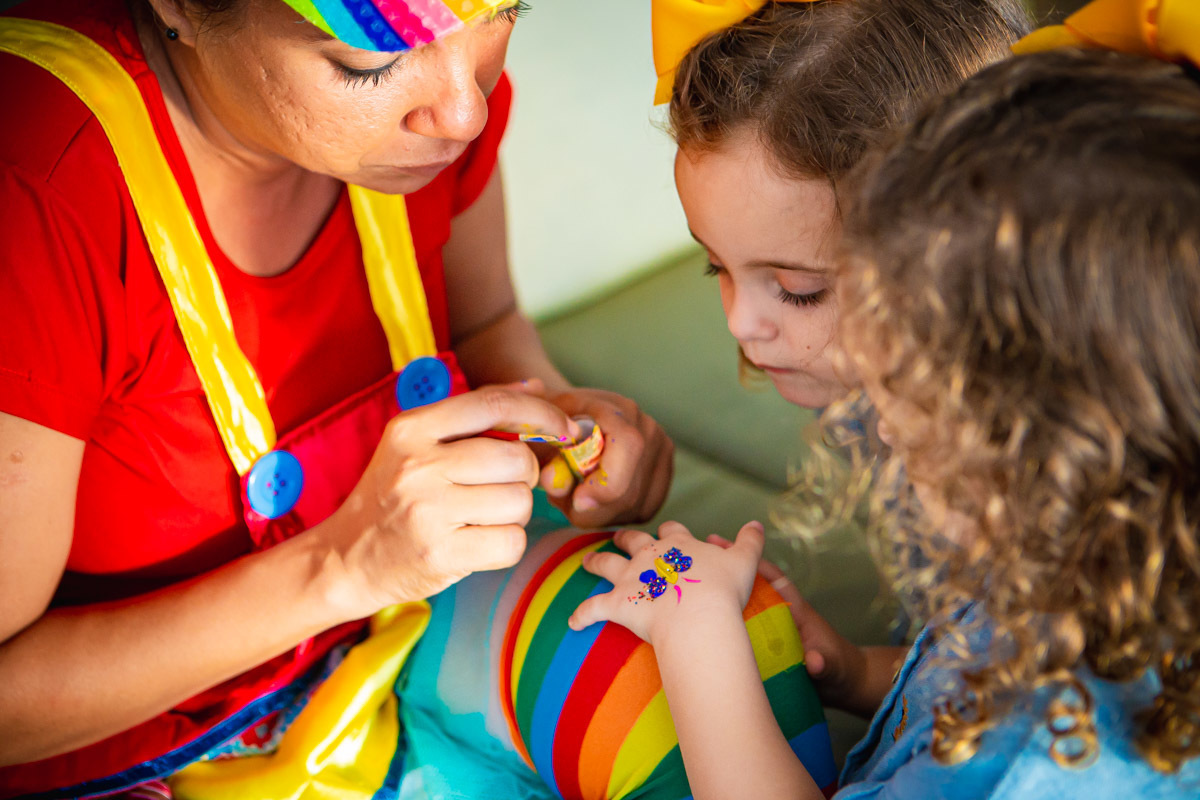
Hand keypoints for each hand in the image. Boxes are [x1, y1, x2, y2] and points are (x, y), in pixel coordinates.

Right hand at [324, 382, 578, 618]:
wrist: (345, 558)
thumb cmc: (394, 496)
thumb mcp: (418, 443)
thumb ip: (475, 414)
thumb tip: (534, 386)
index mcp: (412, 428)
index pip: (494, 404)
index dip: (541, 413)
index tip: (563, 427)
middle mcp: (418, 465)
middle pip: (518, 459)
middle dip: (523, 476)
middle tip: (500, 488)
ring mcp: (427, 512)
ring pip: (520, 502)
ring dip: (515, 513)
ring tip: (483, 517)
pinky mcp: (439, 555)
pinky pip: (511, 542)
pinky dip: (506, 545)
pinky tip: (479, 542)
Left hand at [539, 388, 672, 527]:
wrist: (568, 419)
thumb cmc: (549, 427)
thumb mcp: (536, 433)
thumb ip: (539, 454)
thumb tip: (553, 479)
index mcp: (615, 408)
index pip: (628, 445)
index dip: (606, 482)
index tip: (576, 501)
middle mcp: (646, 426)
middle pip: (632, 488)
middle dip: (594, 509)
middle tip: (563, 502)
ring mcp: (660, 450)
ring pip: (637, 505)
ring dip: (600, 514)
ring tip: (574, 495)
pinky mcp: (663, 473)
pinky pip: (643, 510)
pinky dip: (615, 516)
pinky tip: (594, 502)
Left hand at [568, 520, 763, 644]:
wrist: (698, 614)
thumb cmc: (723, 589)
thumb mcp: (745, 560)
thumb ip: (750, 541)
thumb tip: (758, 524)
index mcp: (679, 545)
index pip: (672, 531)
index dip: (669, 532)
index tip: (666, 532)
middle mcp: (650, 556)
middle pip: (633, 540)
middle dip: (625, 538)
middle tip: (618, 538)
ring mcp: (631, 578)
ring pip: (606, 564)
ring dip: (595, 562)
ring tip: (586, 561)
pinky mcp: (617, 603)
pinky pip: (592, 609)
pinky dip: (581, 615)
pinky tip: (572, 622)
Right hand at [706, 534, 865, 709]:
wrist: (842, 687)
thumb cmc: (841, 670)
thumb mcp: (834, 668)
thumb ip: (824, 663)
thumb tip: (813, 661)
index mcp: (797, 611)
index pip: (775, 581)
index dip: (754, 564)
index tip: (729, 549)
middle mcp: (780, 615)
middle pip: (750, 586)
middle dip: (728, 569)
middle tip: (698, 553)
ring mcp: (769, 629)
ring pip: (741, 605)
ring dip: (719, 593)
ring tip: (687, 579)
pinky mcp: (762, 645)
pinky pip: (737, 628)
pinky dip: (719, 621)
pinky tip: (695, 620)